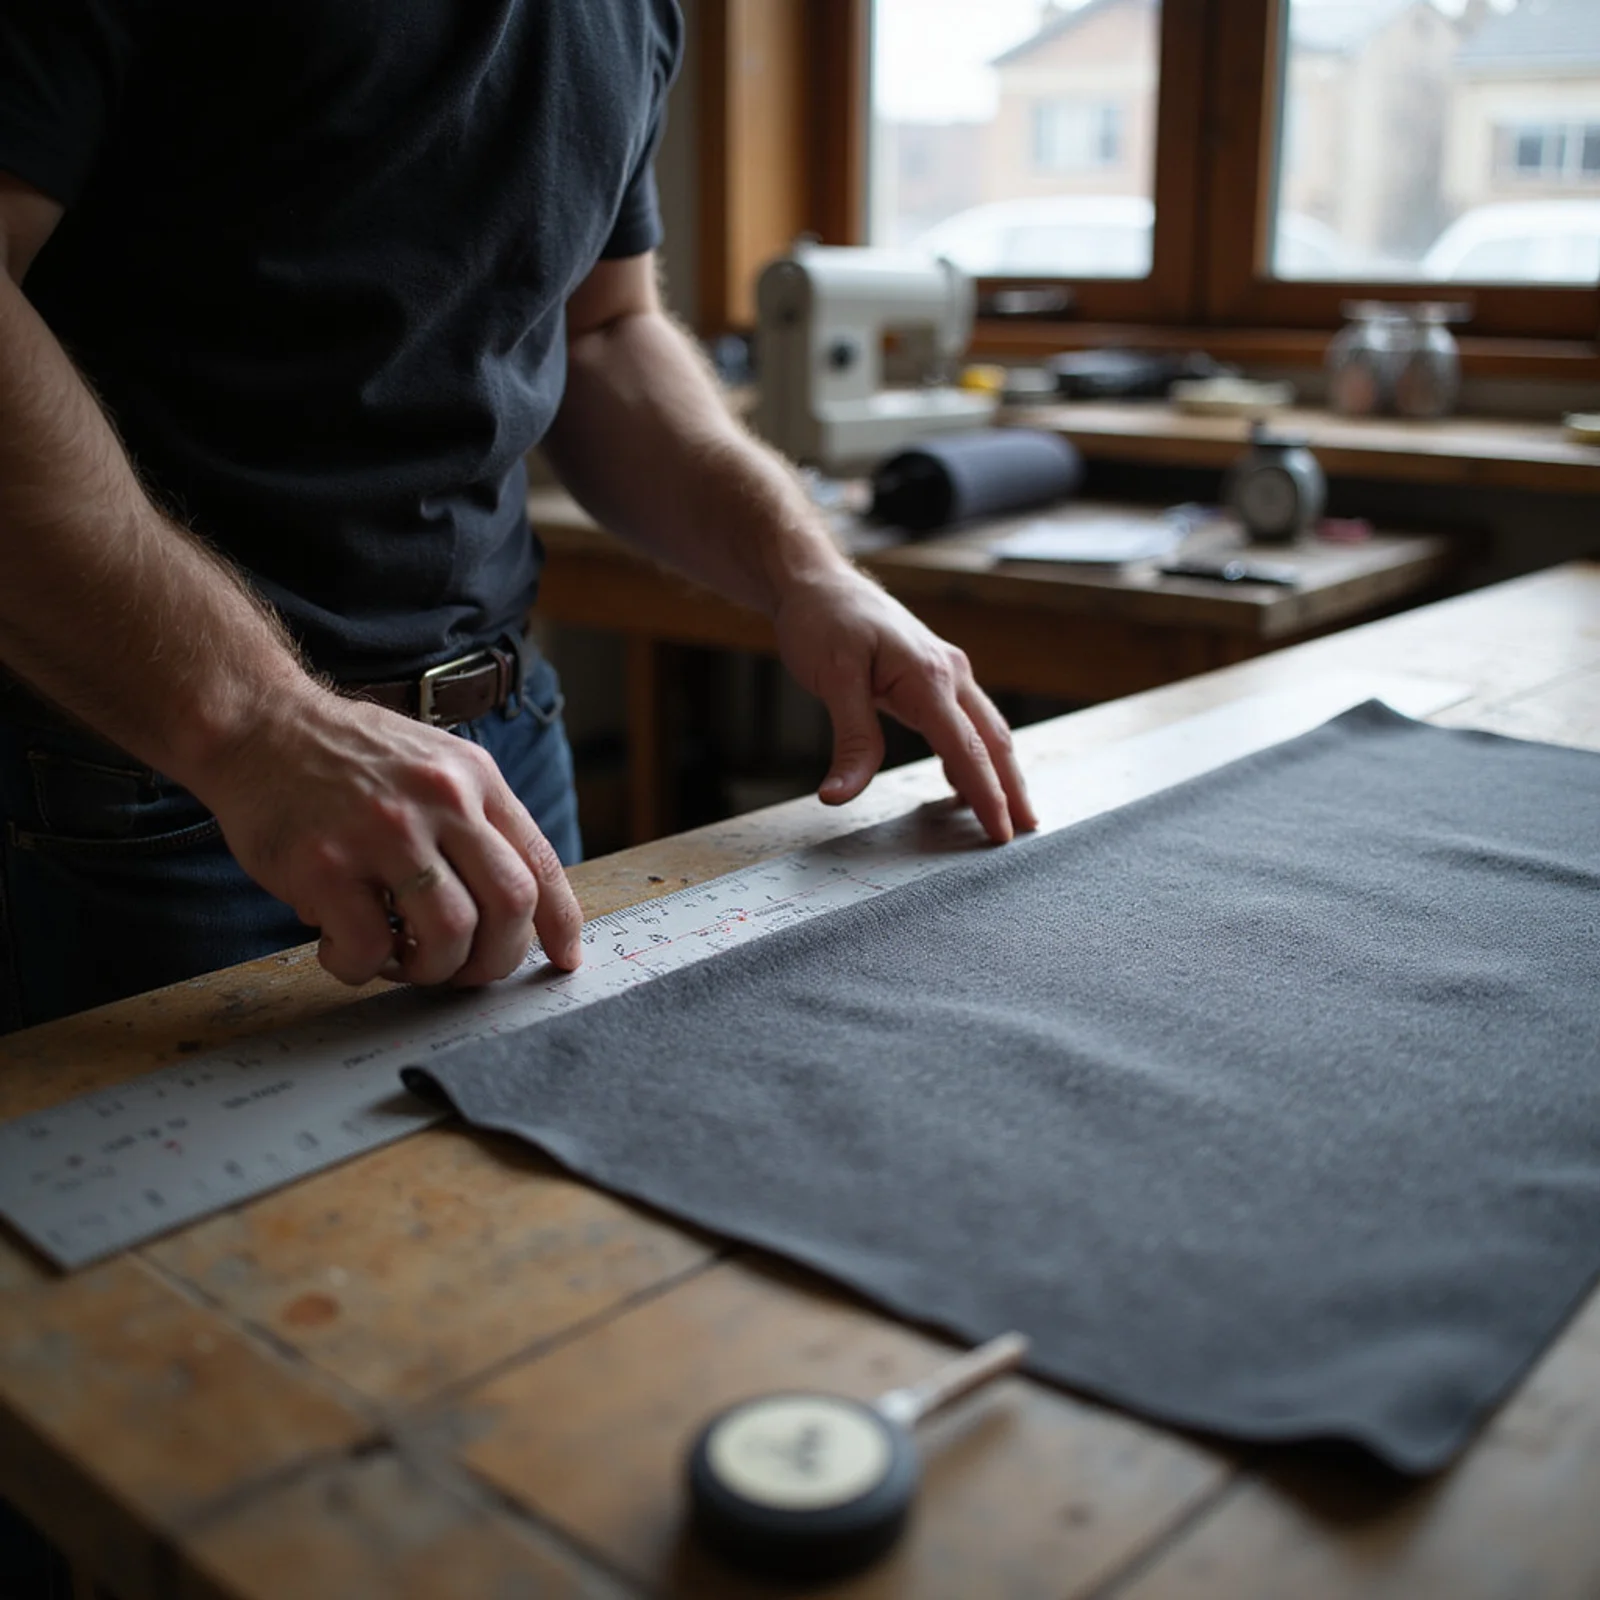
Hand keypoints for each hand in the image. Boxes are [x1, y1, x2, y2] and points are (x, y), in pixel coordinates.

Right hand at [190, 685, 583, 987]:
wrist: (256, 724)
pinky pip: (370, 948)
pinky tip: (344, 948)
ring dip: (432, 968)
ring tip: (401, 960)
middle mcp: (441, 800)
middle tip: (464, 972)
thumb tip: (517, 903)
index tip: (564, 960)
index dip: (561, 923)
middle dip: (497, 959)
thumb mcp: (434, 764)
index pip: (541, 863)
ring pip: (451, 934)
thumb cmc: (345, 756)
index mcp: (475, 779)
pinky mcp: (326, 864)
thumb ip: (475, 821)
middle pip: (511, 905)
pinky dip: (363, 967)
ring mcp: (385, 831)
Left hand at [772, 568, 1036, 842]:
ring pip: (984, 730)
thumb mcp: (832, 681)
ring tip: (1009, 814)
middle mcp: (949, 673)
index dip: (987, 795)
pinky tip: (965, 782)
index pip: (968, 748)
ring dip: (998, 772)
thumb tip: (840, 795)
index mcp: (930, 677)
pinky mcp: (933, 676)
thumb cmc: (823, 622)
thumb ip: (850, 741)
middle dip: (1011, 789)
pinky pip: (963, 722)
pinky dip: (972, 754)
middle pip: (993, 741)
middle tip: (1026, 833)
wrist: (818, 583)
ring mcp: (946, 673)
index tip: (1002, 833)